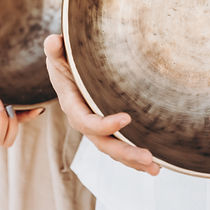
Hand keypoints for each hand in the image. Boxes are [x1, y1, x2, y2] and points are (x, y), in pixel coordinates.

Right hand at [44, 34, 160, 173]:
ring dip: (133, 160)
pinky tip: (154, 166)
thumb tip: (53, 41)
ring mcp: (94, 126)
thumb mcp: (57, 53)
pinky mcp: (106, 128)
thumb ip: (55, 49)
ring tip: (155, 169)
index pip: (86, 121)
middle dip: (125, 152)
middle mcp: (82, 120)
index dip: (104, 124)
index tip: (127, 118)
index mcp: (71, 104)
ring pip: (112, 149)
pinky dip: (133, 158)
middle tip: (148, 158)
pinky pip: (118, 145)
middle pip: (102, 142)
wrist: (65, 67)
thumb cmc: (63, 58)